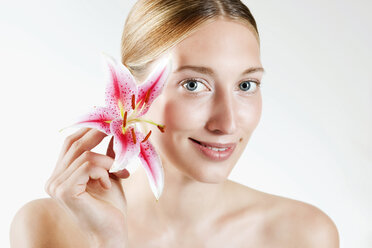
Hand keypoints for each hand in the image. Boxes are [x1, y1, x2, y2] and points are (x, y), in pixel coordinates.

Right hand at [45, 128, 129, 246]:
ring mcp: (56, 186)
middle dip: (98, 133)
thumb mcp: (109, 173)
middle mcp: (53, 179)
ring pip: (84, 154)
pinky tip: (108, 183)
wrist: (111, 231)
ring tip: (116, 173)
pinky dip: (103, 170)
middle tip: (117, 127)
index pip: (70, 142)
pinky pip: (87, 165)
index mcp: (60, 174)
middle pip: (74, 143)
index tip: (108, 120)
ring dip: (107, 161)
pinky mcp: (64, 191)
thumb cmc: (110, 205)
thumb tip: (114, 133)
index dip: (88, 129)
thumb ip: (107, 155)